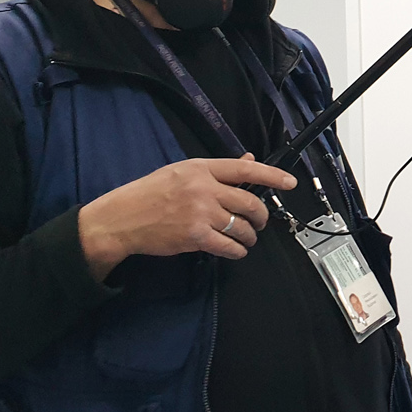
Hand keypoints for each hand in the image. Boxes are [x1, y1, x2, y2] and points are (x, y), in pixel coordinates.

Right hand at [78, 154, 297, 280]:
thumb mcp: (182, 171)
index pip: (245, 170)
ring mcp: (199, 212)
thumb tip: (249, 160)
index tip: (290, 182)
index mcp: (201, 168)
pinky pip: (228, 245)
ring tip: (247, 238)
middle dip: (261, 215)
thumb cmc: (150, 193)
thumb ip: (217, 170)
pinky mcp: (194, 236)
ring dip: (250, 235)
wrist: (121, 218)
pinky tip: (236, 250)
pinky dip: (237, 250)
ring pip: (241, 226)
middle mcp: (203, 188)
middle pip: (249, 201)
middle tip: (259, 221)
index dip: (272, 176)